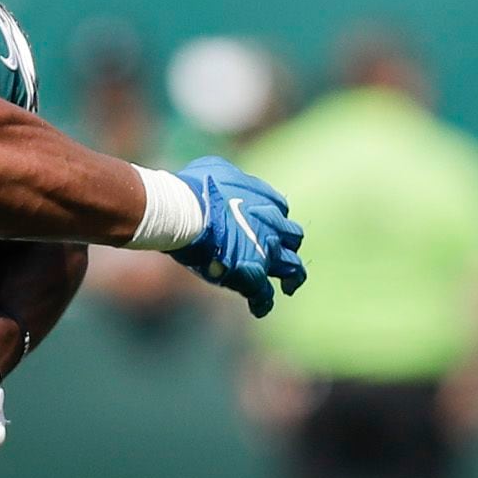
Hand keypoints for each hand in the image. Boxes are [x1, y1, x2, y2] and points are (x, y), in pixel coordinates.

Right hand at [169, 158, 306, 316]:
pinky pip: (264, 294)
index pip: (279, 210)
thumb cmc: (194, 188)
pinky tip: (259, 309)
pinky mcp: (250, 275)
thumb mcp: (214, 168)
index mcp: (267, 201)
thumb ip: (229, 177)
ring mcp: (265, 253)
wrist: (185, 211)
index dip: (270, 218)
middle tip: (278, 252)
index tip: (259, 223)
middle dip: (287, 244)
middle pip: (292, 237)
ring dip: (293, 276)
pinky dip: (263, 303)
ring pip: (292, 268)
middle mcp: (274, 227)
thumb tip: (221, 178)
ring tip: (291, 286)